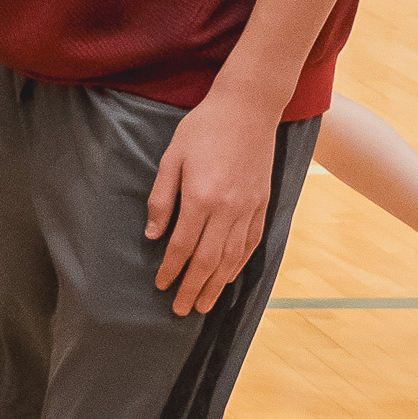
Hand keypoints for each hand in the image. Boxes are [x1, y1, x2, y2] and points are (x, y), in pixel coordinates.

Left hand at [145, 87, 283, 316]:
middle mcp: (228, 209)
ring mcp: (250, 208)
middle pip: (209, 261)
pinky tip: (230, 277)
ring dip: (218, 284)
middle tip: (182, 310)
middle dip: (194, 288)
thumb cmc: (202, 129)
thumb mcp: (171, 159)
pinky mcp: (263, 203)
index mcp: (201, 198)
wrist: (247, 108)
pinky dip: (240, 264)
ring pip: (233, 258)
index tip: (161, 287)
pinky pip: (252, 242)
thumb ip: (161, 199)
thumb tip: (154, 235)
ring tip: (205, 304)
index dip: (171, 271)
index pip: (182, 247)